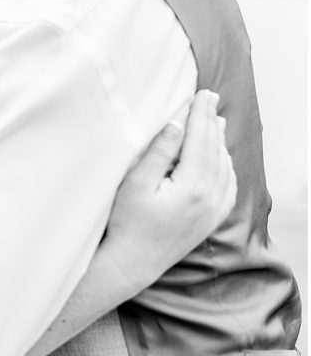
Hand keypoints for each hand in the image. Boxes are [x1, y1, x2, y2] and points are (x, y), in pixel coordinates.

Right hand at [103, 89, 237, 285]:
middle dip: (212, 122)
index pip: (200, 138)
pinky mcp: (211, 220)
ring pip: (225, 166)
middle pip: (215, 149)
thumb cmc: (127, 222)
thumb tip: (177, 125)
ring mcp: (213, 211)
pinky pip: (228, 187)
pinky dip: (227, 166)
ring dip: (220, 141)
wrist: (132, 262)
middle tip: (211, 99)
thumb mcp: (136, 182)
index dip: (200, 114)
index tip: (203, 93)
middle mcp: (210, 197)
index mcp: (193, 185)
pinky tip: (221, 158)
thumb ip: (159, 152)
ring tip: (216, 122)